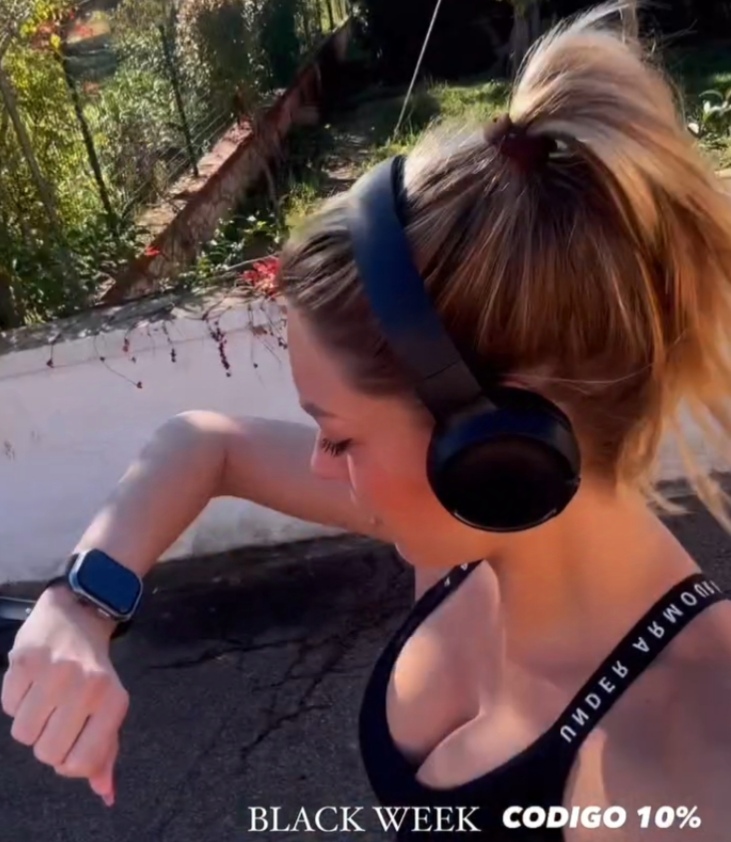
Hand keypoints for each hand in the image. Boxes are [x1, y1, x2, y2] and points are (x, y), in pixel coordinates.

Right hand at [1, 585, 128, 805]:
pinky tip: (32, 681)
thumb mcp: (109, 706)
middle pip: (47, 753)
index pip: (81, 764)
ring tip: (45, 696)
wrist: (79, 613)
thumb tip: (105, 794)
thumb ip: (105, 750)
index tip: (72, 740)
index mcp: (114, 702)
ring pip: (22, 734)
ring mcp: (56, 673)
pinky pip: (7, 707)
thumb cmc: (95, 668)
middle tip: (58, 716)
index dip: (69, 761)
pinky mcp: (26, 660)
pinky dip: (15, 699)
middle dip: (47, 741)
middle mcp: (88, 687)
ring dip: (30, 721)